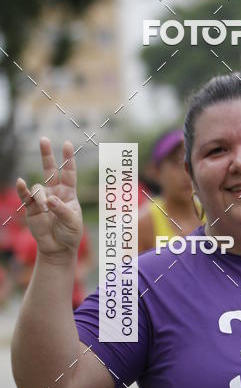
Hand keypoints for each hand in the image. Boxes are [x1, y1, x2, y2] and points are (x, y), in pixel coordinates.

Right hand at [16, 138, 82, 259]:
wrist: (58, 248)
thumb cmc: (70, 233)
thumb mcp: (72, 221)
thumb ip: (61, 209)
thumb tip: (49, 200)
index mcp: (69, 193)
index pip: (69, 173)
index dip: (68, 159)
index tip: (67, 143)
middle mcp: (55, 192)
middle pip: (50, 170)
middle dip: (46, 155)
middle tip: (43, 139)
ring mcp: (42, 199)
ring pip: (38, 189)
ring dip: (41, 198)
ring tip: (44, 211)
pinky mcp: (31, 207)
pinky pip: (26, 196)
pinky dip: (23, 190)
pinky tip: (21, 183)